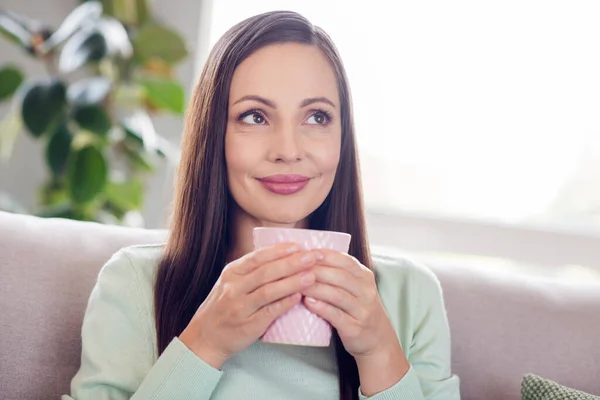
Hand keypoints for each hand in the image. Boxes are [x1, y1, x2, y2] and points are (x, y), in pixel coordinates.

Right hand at [179, 243, 316, 368]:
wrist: (205, 337)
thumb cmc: (224, 306)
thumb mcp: (231, 282)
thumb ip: (252, 270)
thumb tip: (283, 255)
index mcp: (232, 273)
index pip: (258, 257)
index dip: (279, 251)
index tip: (299, 245)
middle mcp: (234, 288)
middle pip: (266, 272)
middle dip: (292, 263)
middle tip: (312, 257)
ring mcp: (240, 307)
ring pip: (269, 291)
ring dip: (292, 282)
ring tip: (312, 276)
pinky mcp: (248, 325)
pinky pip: (269, 312)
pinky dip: (285, 303)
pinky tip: (299, 297)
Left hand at [301, 250, 399, 358]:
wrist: (378, 341)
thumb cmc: (359, 310)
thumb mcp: (356, 287)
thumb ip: (339, 274)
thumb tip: (310, 258)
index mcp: (365, 277)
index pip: (346, 261)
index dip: (326, 255)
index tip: (307, 252)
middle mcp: (366, 292)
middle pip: (339, 276)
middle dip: (316, 270)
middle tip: (296, 268)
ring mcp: (362, 310)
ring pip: (337, 295)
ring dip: (315, 288)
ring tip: (297, 284)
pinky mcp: (354, 328)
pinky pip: (336, 315)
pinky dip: (321, 307)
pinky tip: (307, 302)